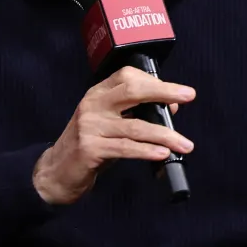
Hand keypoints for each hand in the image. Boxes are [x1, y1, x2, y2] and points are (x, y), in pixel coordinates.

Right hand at [33, 67, 196, 204]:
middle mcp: (93, 105)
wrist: (57, 171)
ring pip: (135, 126)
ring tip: (185, 144)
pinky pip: (126, 148)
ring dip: (165, 135)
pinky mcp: (90, 149)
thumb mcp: (113, 124)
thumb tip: (172, 105)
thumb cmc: (91, 145)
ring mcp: (90, 127)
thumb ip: (138, 113)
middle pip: (133, 91)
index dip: (155, 82)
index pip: (128, 76)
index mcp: (98, 94)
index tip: (177, 91)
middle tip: (189, 95)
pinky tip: (162, 153)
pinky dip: (147, 151)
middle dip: (164, 92)